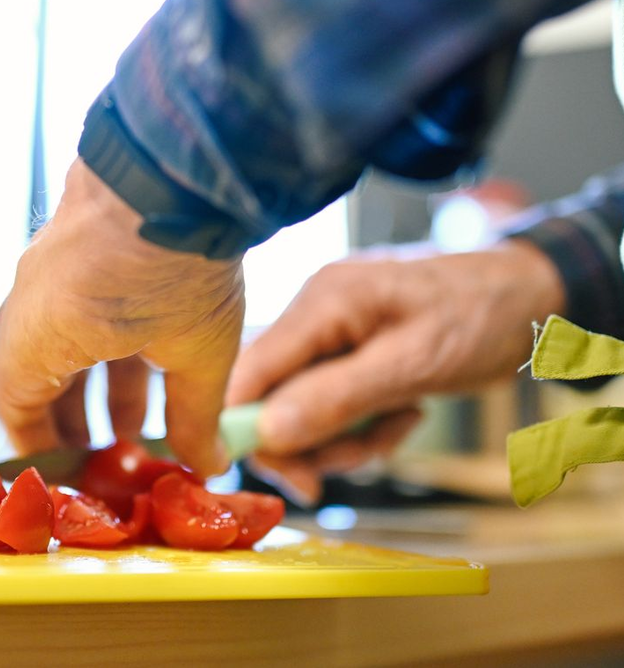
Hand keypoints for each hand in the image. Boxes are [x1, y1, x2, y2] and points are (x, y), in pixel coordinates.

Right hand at [0, 157, 243, 478]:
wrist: (179, 163)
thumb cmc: (179, 263)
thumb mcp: (197, 353)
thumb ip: (195, 417)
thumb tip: (206, 463)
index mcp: (40, 333)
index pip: (13, 403)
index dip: (39, 445)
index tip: (69, 472)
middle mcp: (31, 296)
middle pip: (33, 371)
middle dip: (70, 419)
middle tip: (105, 453)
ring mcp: (50, 259)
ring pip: (58, 336)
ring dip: (92, 381)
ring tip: (135, 421)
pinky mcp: (77, 232)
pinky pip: (73, 300)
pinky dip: (101, 338)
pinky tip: (146, 354)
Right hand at [225, 240, 565, 503]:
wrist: (526, 295)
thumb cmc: (478, 317)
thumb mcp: (412, 365)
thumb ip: (338, 398)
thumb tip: (268, 434)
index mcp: (321, 302)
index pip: (250, 369)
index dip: (246, 426)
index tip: (285, 477)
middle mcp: (314, 310)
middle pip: (271, 391)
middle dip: (306, 439)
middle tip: (344, 471)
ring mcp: (330, 327)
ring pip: (302, 401)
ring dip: (341, 435)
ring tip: (393, 431)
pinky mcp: (349, 345)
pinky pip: (332, 396)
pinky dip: (362, 420)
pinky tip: (402, 413)